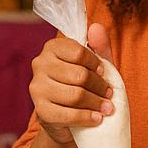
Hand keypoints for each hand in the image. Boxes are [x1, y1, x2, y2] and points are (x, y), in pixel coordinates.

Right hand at [27, 24, 114, 145]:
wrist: (67, 120)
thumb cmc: (82, 86)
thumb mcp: (94, 65)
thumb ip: (98, 46)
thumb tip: (97, 28)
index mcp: (52, 48)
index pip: (79, 52)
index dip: (95, 64)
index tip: (103, 72)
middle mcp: (40, 64)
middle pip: (79, 75)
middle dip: (100, 86)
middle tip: (109, 94)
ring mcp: (37, 88)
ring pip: (75, 95)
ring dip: (96, 103)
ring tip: (107, 108)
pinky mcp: (40, 111)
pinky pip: (67, 114)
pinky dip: (86, 117)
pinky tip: (97, 119)